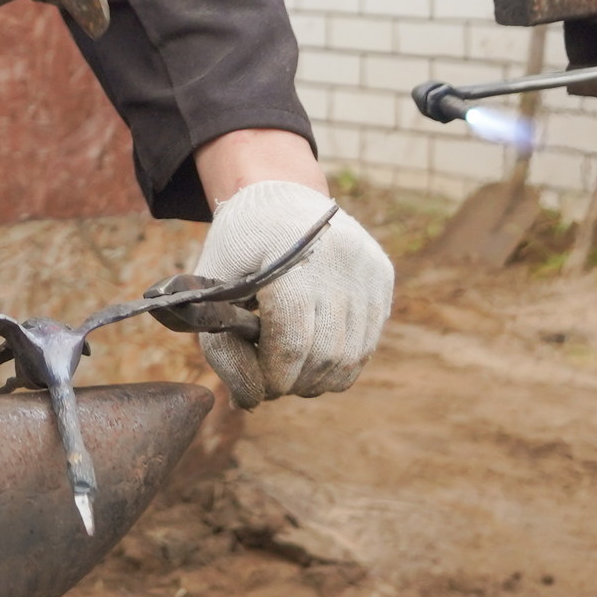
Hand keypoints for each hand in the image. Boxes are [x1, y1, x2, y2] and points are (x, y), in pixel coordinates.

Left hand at [190, 177, 392, 408]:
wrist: (279, 194)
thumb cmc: (240, 245)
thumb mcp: (214, 286)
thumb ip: (222, 347)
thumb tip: (249, 402)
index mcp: (289, 253)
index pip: (292, 340)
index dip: (274, 377)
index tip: (258, 387)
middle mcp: (338, 257)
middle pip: (325, 354)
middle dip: (295, 383)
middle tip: (274, 384)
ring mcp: (366, 266)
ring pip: (352, 355)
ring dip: (320, 379)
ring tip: (294, 374)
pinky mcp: (381, 274)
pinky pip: (368, 341)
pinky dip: (342, 361)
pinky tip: (316, 353)